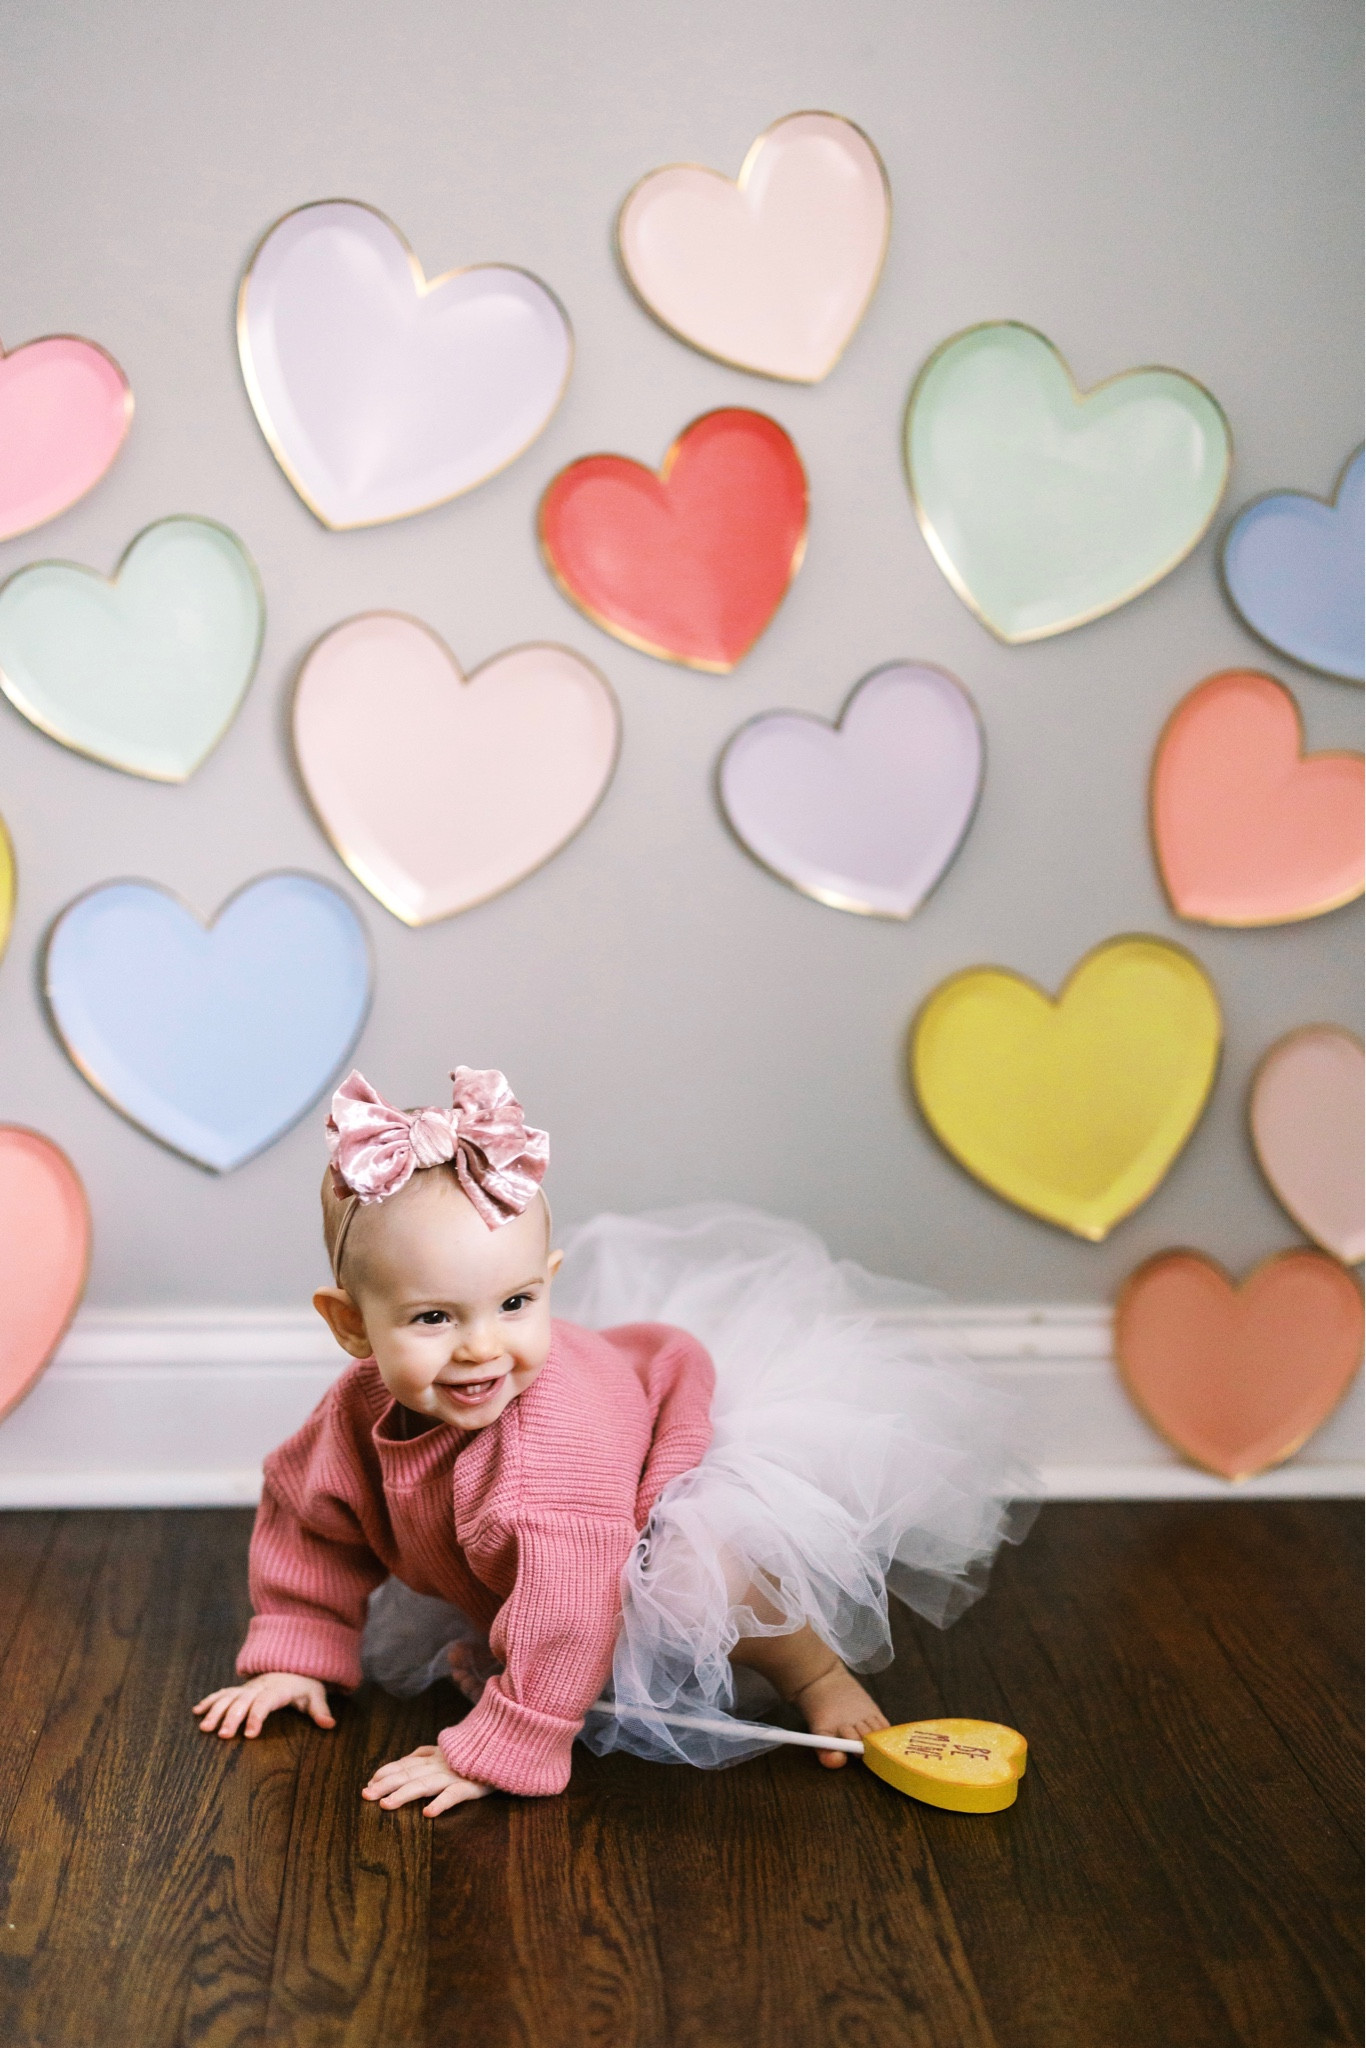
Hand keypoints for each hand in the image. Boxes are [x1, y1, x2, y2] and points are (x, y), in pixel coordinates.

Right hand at [193, 1672, 336, 1738]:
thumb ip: (320, 1709)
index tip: (250, 1734)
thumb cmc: (304, 1684)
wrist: (293, 1664)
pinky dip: (209, 1701)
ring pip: (229, 1697)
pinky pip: (222, 1693)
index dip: (257, 1717)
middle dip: (232, 1718)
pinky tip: (196, 1712)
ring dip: (216, 1711)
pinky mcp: (240, 1689)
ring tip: (205, 1728)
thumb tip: (330, 1724)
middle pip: (243, 1701)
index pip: (266, 1703)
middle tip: (223, 1736)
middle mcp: (259, 1687)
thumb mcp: (315, 1694)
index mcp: (277, 1689)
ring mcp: (247, 1687)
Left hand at [362, 1744, 491, 1816]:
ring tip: (386, 1805)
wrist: (506, 1743)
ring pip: (425, 1784)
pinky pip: (455, 1794)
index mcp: (435, 1756)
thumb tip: (409, 1758)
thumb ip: (429, 1752)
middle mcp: (440, 1764)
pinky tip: (428, 1813)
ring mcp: (454, 1774)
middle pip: (408, 1774)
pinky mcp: (472, 1785)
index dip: (387, 1771)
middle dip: (385, 1784)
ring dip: (404, 1794)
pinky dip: (441, 1802)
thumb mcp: (450, 1748)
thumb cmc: (477, 1750)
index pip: (406, 1764)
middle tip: (365, 1795)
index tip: (370, 1781)